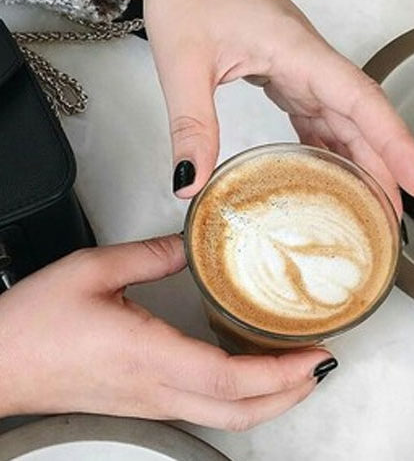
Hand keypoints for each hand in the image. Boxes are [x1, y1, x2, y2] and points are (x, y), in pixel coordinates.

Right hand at [0, 235, 333, 429]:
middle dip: (290, 393)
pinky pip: (205, 406)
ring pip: (227, 416)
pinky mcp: (143, 399)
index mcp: (148, 355)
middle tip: (318, 362)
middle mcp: (158, 387)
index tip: (314, 354)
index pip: (232, 378)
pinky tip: (246, 371)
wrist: (1, 362)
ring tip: (294, 368)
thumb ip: (149, 254)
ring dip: (270, 397)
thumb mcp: (92, 270)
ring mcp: (152, 401)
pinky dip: (240, 395)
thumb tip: (187, 243)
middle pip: (242, 411)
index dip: (281, 372)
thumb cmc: (36, 323)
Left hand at [85, 0, 413, 212]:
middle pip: (360, 119)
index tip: (413, 179)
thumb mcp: (184, 65)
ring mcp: (298, 68)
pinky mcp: (284, 74)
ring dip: (360, 159)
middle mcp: (307, 61)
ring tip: (369, 200)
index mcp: (297, 52)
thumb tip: (190, 180)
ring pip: (342, 119)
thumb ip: (192, 126)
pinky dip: (328, 144)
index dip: (393, 142)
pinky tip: (330, 168)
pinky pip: (317, 114)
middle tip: (391, 212)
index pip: (360, 101)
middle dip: (381, 166)